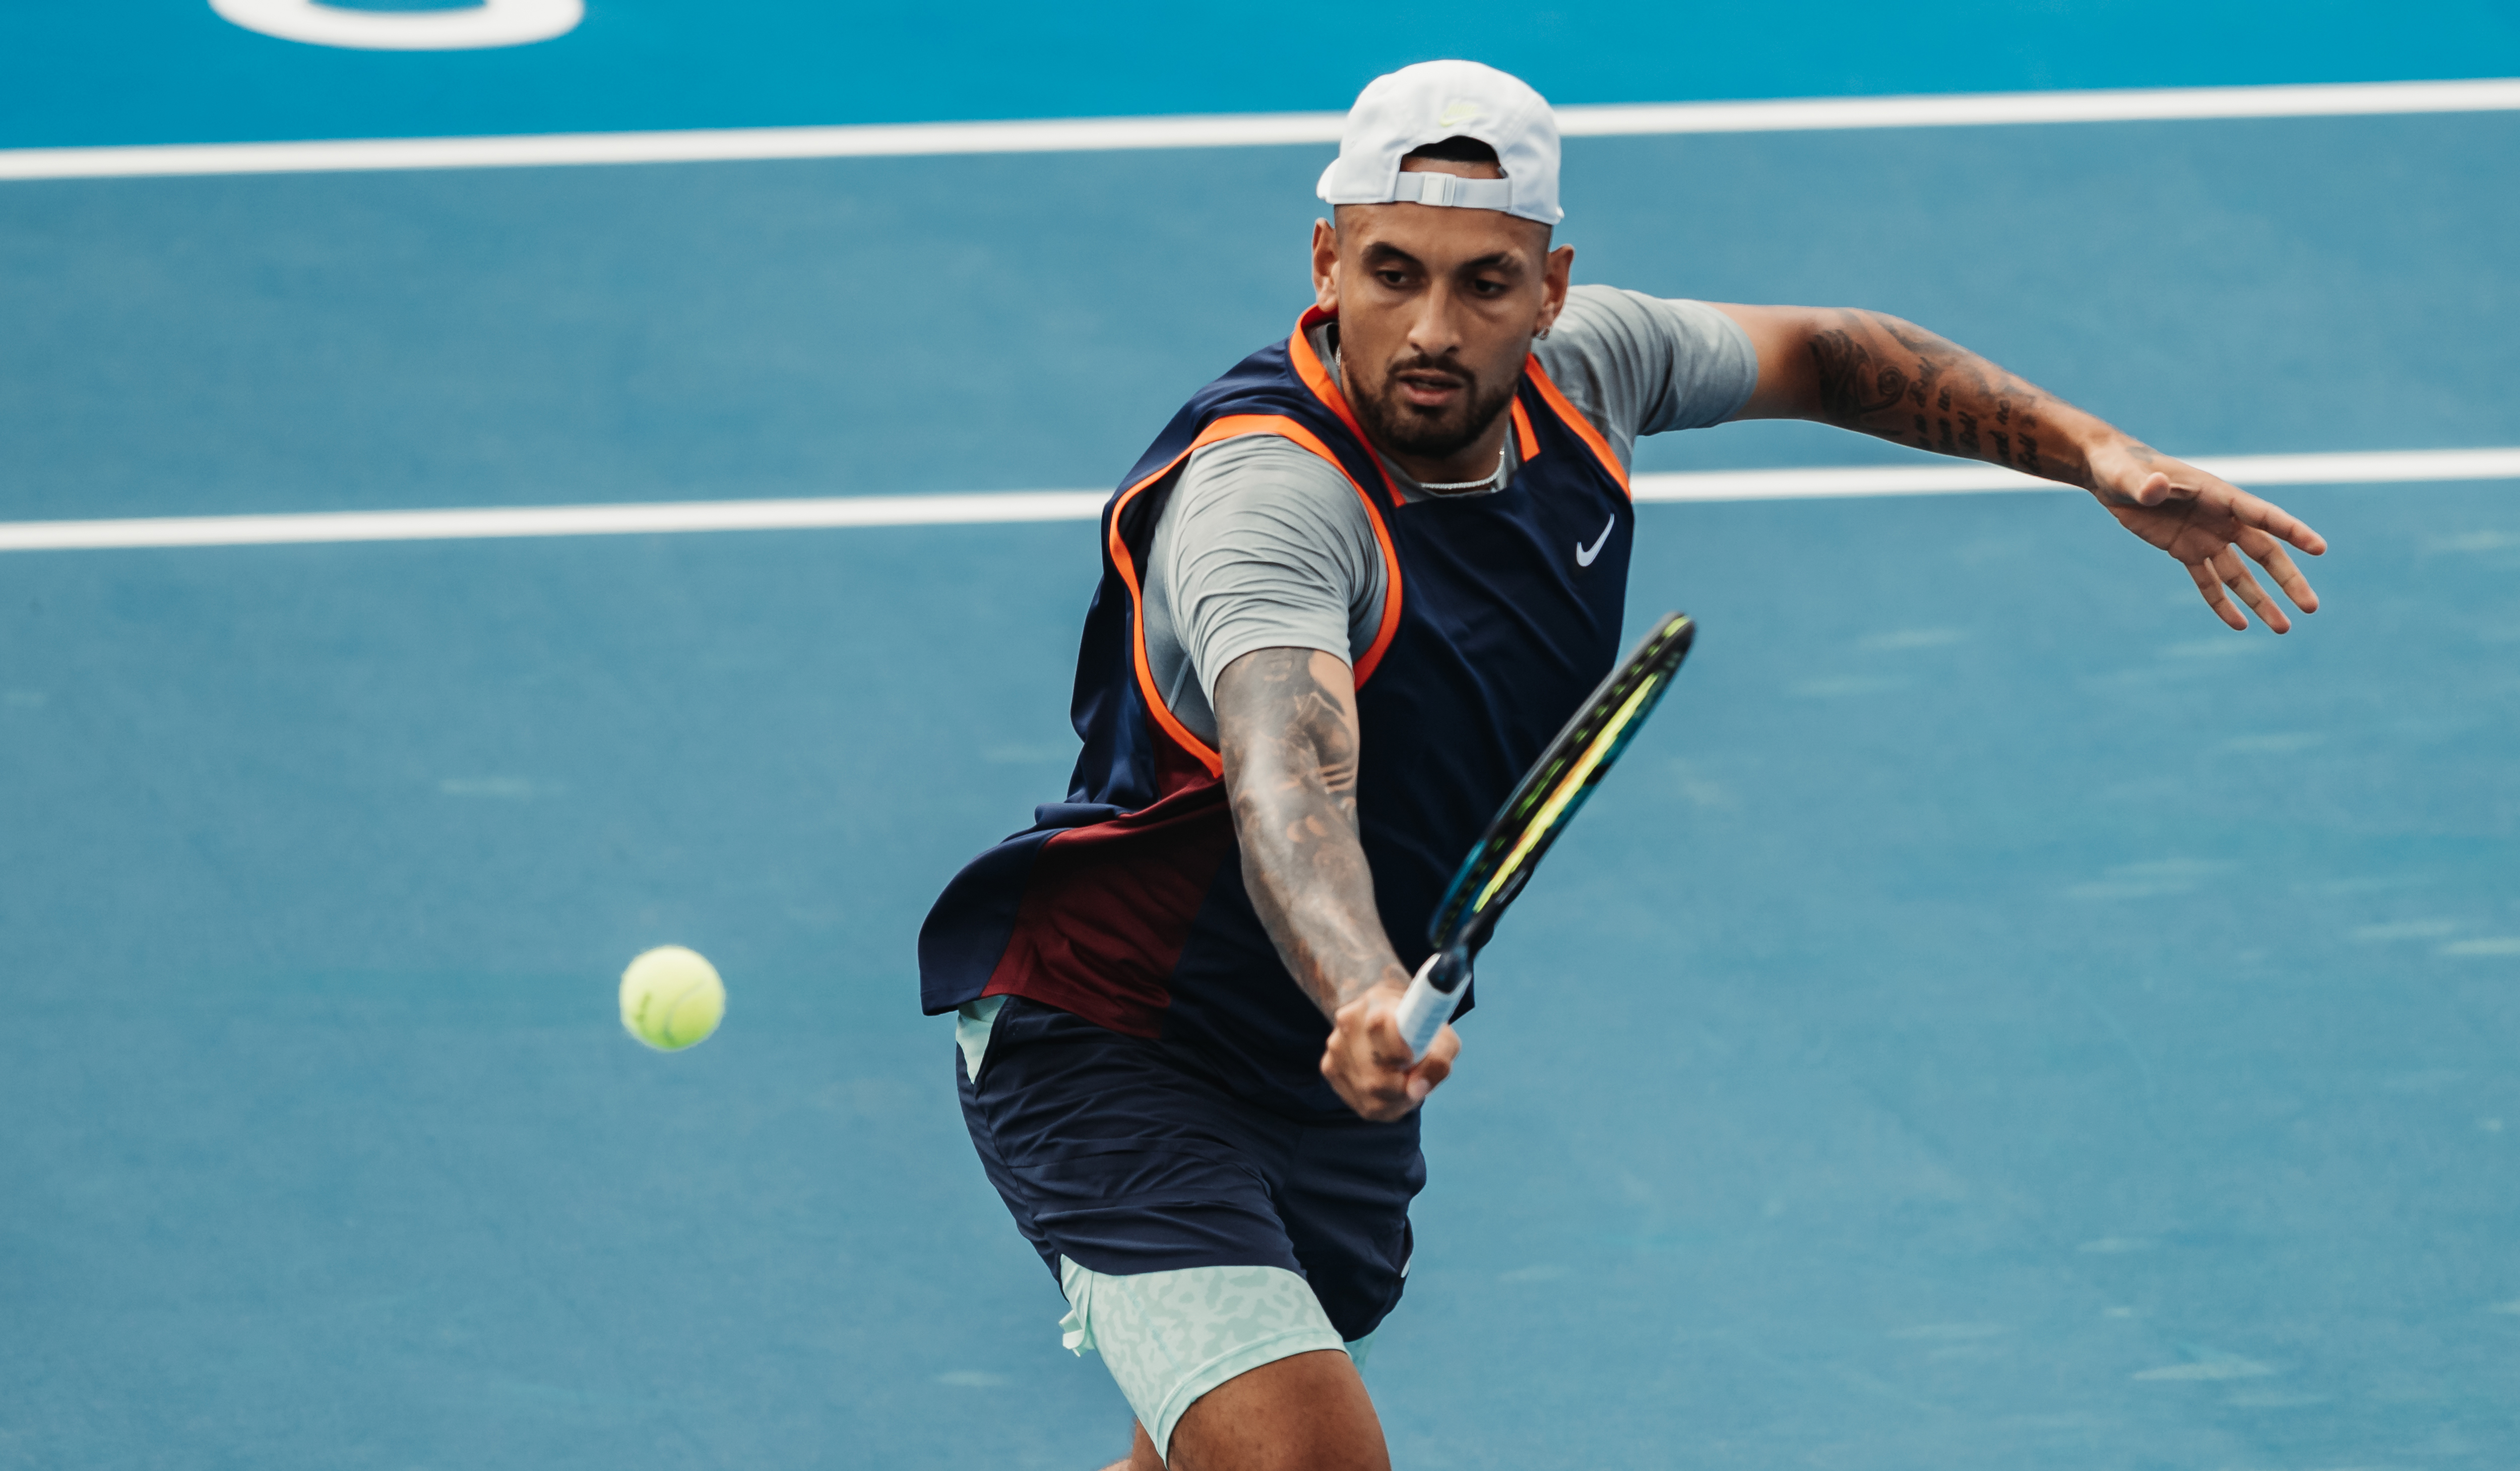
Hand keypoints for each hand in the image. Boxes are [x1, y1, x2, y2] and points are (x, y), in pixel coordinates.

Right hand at [1321, 981, 1457, 1121]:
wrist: (1384, 1013)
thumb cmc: (1419, 1028)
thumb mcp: (1442, 1036)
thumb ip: (1439, 1059)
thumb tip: (1417, 1089)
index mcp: (1377, 1003)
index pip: (1379, 1027)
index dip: (1399, 1052)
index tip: (1411, 1060)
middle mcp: (1349, 1024)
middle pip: (1376, 1079)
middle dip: (1402, 1087)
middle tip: (1413, 1075)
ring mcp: (1335, 1047)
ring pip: (1369, 1095)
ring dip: (1395, 1097)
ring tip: (1403, 1078)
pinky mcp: (1329, 1068)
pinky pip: (1362, 1103)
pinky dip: (1382, 1102)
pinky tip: (1388, 1083)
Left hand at [2087, 441, 2327, 632]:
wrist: (2110, 474)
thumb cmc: (2123, 466)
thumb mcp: (2130, 475)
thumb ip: (2145, 484)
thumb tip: (2153, 486)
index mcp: (2218, 494)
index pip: (2263, 516)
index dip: (2292, 531)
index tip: (2319, 549)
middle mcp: (2220, 518)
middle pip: (2264, 552)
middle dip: (2287, 579)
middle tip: (2311, 606)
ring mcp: (2206, 537)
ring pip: (2241, 574)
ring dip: (2261, 600)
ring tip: (2283, 628)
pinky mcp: (2186, 551)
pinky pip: (2208, 582)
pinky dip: (2222, 604)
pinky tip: (2240, 626)